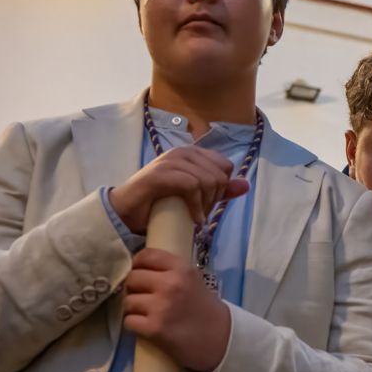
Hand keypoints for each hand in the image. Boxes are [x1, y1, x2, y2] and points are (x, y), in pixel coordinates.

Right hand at [110, 145, 246, 236]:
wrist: (126, 212)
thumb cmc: (159, 203)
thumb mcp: (196, 196)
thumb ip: (220, 189)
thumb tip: (246, 184)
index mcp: (192, 153)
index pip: (225, 166)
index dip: (221, 188)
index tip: (207, 204)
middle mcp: (182, 152)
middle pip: (219, 175)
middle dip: (214, 198)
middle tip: (200, 213)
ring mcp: (170, 161)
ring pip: (208, 180)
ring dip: (205, 204)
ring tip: (195, 216)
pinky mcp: (160, 174)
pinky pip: (192, 185)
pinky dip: (196, 206)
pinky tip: (192, 218)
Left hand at [123, 247, 231, 371]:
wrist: (222, 340)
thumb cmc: (206, 311)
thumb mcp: (194, 281)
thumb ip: (170, 272)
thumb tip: (139, 269)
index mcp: (182, 270)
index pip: (147, 256)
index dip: (138, 264)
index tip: (140, 272)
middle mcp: (170, 284)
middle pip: (133, 278)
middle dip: (135, 288)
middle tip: (144, 297)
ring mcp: (160, 307)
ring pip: (128, 301)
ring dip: (133, 309)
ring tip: (146, 314)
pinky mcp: (153, 328)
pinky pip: (128, 321)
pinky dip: (134, 325)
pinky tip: (146, 327)